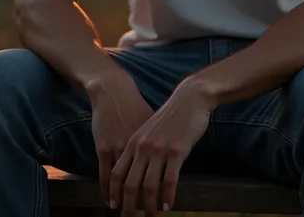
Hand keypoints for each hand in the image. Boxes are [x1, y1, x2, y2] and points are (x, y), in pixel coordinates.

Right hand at [88, 73, 154, 207]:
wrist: (116, 90)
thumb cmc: (137, 106)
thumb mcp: (155, 124)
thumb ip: (162, 141)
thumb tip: (174, 158)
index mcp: (155, 143)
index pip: (164, 176)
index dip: (164, 195)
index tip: (165, 209)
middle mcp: (140, 148)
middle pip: (145, 185)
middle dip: (148, 205)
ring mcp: (121, 147)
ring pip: (127, 184)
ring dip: (128, 202)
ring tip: (129, 214)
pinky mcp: (104, 147)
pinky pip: (107, 176)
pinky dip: (110, 192)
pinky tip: (112, 202)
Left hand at [109, 80, 212, 216]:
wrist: (189, 98)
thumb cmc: (171, 115)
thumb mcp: (149, 129)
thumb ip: (140, 147)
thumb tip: (135, 170)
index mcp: (134, 141)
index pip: (117, 172)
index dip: (113, 192)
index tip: (113, 206)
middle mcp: (143, 147)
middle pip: (130, 184)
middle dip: (129, 206)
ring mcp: (160, 149)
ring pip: (149, 186)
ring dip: (149, 206)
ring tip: (152, 216)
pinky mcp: (177, 151)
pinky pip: (170, 181)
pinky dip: (168, 197)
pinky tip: (169, 206)